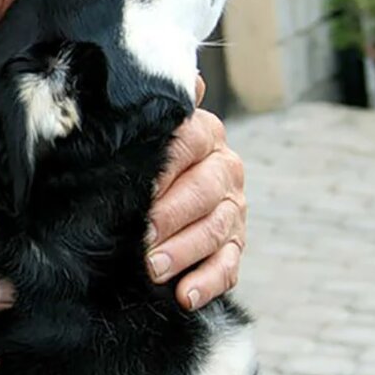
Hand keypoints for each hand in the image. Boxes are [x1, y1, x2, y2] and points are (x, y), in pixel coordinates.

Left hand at [144, 76, 246, 310]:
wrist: (160, 185)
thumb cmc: (142, 154)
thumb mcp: (143, 128)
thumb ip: (156, 105)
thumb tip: (185, 79)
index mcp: (203, 133)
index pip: (188, 143)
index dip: (163, 169)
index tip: (138, 192)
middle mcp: (224, 168)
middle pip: (204, 191)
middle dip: (172, 217)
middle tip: (143, 238)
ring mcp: (234, 208)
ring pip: (216, 230)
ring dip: (184, 251)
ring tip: (154, 268)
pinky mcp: (235, 244)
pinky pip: (228, 266)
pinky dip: (207, 282)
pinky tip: (184, 295)